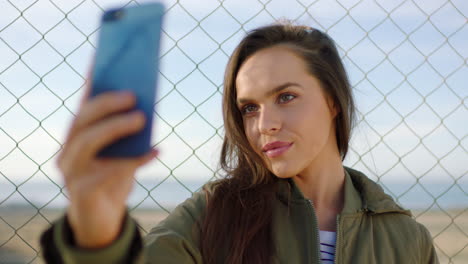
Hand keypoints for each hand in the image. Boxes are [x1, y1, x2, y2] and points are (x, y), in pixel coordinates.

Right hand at [57, 73, 157, 248]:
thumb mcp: (121, 154)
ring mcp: (71, 171)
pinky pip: (108, 172)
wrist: (102, 221)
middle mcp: (68, 151)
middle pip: (82, 120)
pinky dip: (134, 160)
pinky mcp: (81, 191)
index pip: (84, 104)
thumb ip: (128, 135)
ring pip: (87, 141)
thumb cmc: (113, 181)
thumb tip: (147, 108)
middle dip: (106, 104)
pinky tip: (156, 152)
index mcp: (77, 137)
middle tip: (133, 95)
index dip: (93, 81)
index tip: (104, 58)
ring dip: (115, 127)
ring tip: (141, 118)